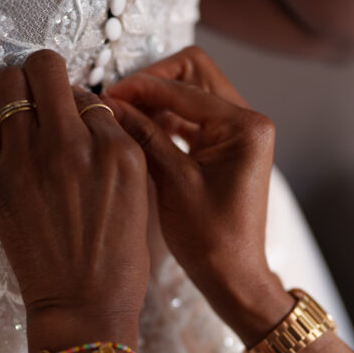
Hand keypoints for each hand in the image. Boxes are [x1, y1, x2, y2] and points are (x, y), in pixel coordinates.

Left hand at [0, 50, 149, 351]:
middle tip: (42, 96)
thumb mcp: (140, 194)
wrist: (84, 306)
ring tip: (18, 115)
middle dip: (43, 75)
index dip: (80, 105)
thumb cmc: (118, 258)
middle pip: (45, 67)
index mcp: (119, 149)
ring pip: (7, 83)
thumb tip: (89, 114)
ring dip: (13, 92)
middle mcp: (75, 145)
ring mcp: (31, 160)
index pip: (91, 94)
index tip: (75, 123)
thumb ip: (118, 148)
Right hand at [104, 47, 291, 342]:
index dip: (141, 87)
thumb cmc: (210, 239)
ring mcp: (237, 134)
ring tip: (120, 117)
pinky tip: (136, 132)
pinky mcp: (224, 149)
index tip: (105, 95)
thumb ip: (144, 135)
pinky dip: (164, 121)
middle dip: (153, 82)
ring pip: (190, 95)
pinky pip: (191, 120)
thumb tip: (109, 103)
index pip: (185, 86)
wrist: (233, 278)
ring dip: (156, 101)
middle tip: (117, 101)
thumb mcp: (173, 182)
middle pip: (193, 75)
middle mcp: (247, 122)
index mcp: (245, 125)